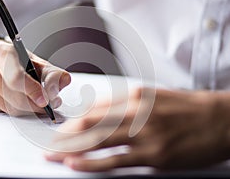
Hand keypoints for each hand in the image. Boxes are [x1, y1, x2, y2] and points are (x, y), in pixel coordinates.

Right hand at [0, 39, 70, 115]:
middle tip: (51, 105)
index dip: (32, 91)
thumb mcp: (36, 62)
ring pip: (10, 109)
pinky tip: (19, 100)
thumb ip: (52, 73)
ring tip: (38, 102)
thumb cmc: (18, 61)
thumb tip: (63, 82)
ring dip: (28, 110)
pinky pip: (2, 113)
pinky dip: (16, 110)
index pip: (16, 77)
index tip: (46, 101)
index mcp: (0, 53)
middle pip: (15, 98)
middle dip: (36, 106)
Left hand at [45, 88, 229, 170]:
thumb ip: (126, 105)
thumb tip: (100, 113)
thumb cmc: (186, 108)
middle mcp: (136, 112)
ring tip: (52, 156)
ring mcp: (145, 134)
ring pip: (97, 141)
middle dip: (64, 134)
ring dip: (70, 149)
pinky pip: (115, 160)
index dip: (72, 120)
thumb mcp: (154, 97)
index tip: (60, 129)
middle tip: (49, 144)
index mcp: (135, 95)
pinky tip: (74, 164)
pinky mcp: (154, 156)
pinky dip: (91, 163)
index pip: (94, 108)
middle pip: (89, 122)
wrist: (220, 119)